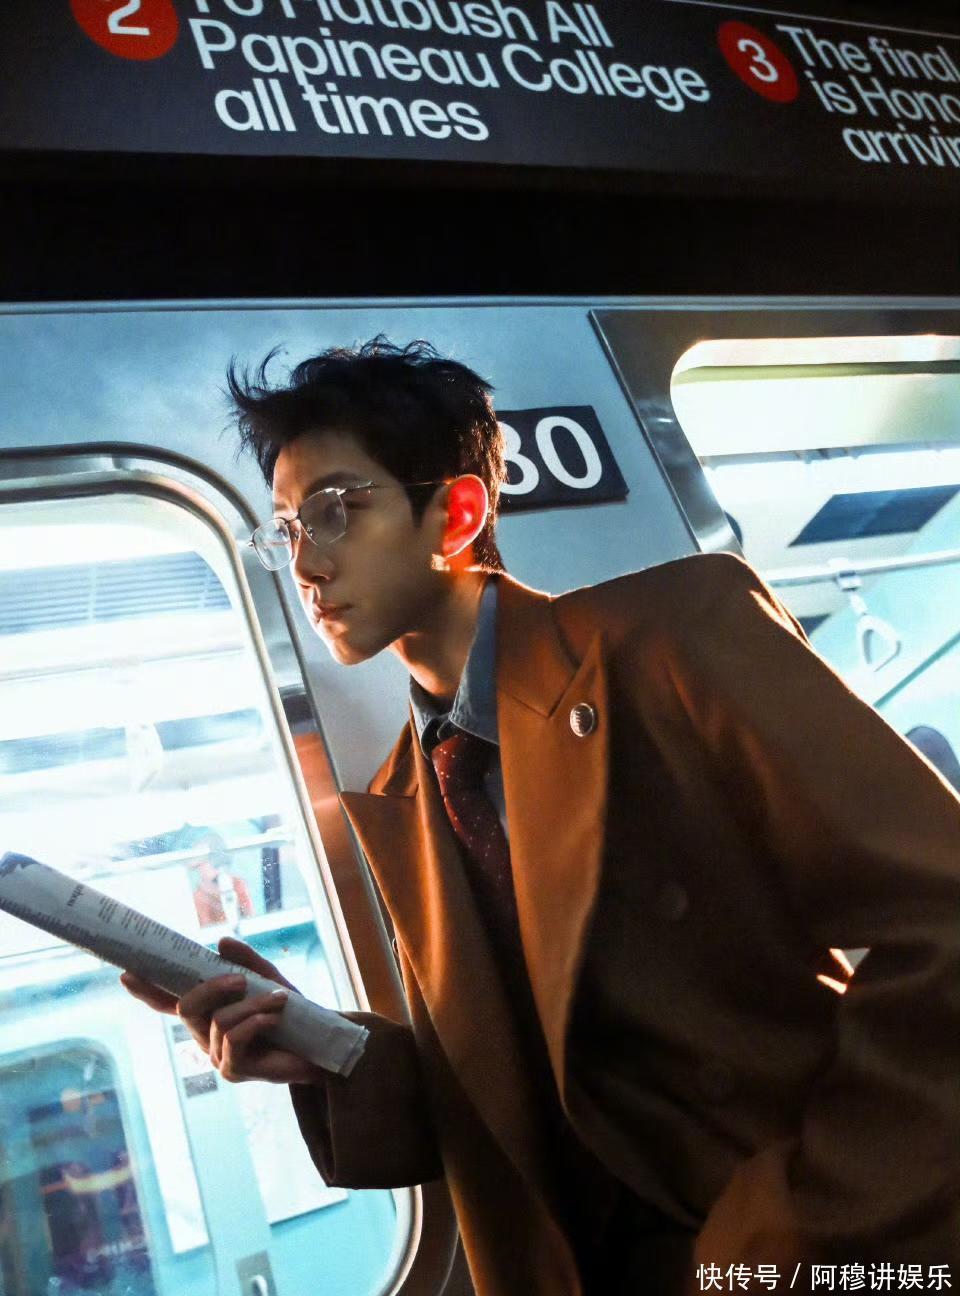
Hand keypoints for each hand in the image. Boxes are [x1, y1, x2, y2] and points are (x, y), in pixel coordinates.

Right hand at [119, 936, 322, 1085]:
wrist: (318, 1047)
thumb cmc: (290, 1015)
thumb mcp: (269, 980)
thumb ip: (247, 961)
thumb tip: (220, 943)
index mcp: (209, 1011)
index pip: (170, 1001)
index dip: (147, 989)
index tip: (127, 973)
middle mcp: (205, 1034)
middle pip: (187, 1006)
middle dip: (212, 988)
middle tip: (240, 980)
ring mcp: (216, 1054)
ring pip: (218, 1021)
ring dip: (251, 1006)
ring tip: (279, 1001)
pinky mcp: (232, 1071)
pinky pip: (235, 1039)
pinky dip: (257, 1022)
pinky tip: (275, 1018)